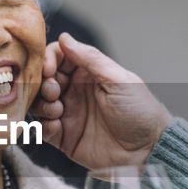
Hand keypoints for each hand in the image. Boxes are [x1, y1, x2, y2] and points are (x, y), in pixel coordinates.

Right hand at [31, 33, 172, 169]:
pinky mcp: (64, 137)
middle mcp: (75, 92)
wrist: (148, 150)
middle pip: (44, 79)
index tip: (48, 68)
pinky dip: (43, 126)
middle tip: (54, 91)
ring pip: (39, 103)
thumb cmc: (141, 112)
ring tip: (57, 110)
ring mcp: (69, 114)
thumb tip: (65, 38)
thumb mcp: (118, 80)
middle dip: (43, 83)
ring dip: (42, 104)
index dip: (49, 59)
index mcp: (88, 74)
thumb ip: (91, 59)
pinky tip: (57, 126)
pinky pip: (42, 129)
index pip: (59, 57)